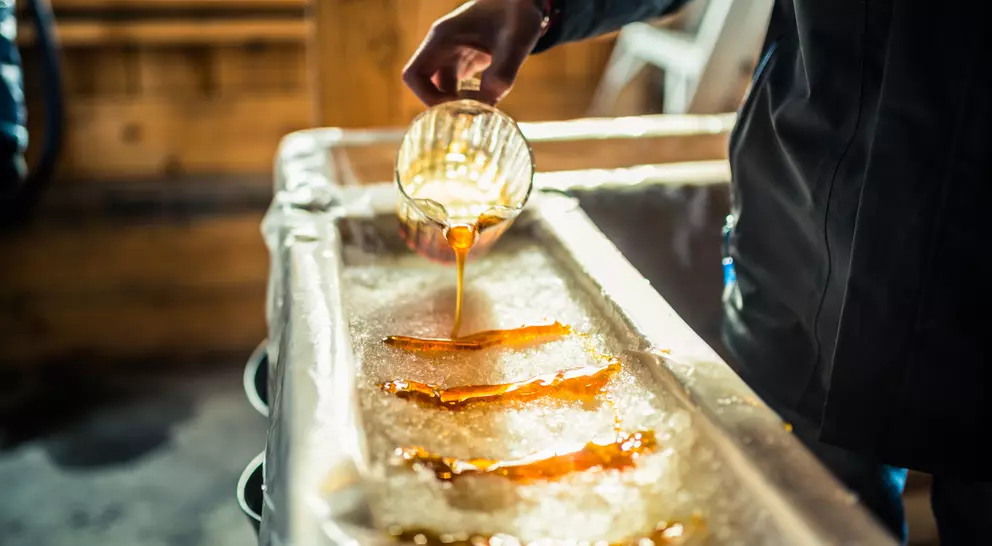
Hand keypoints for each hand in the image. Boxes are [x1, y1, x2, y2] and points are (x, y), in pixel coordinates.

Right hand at [402, 0, 544, 106]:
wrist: (526, 1)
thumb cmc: (518, 14)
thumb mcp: (516, 43)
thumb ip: (502, 74)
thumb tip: (487, 105)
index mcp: (443, 38)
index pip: (414, 75)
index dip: (427, 97)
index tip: (453, 106)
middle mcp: (442, 47)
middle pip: (427, 86)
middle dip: (445, 105)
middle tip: (471, 115)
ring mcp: (453, 54)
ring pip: (444, 88)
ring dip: (459, 102)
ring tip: (483, 110)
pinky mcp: (466, 60)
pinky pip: (458, 86)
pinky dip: (470, 97)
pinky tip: (489, 101)